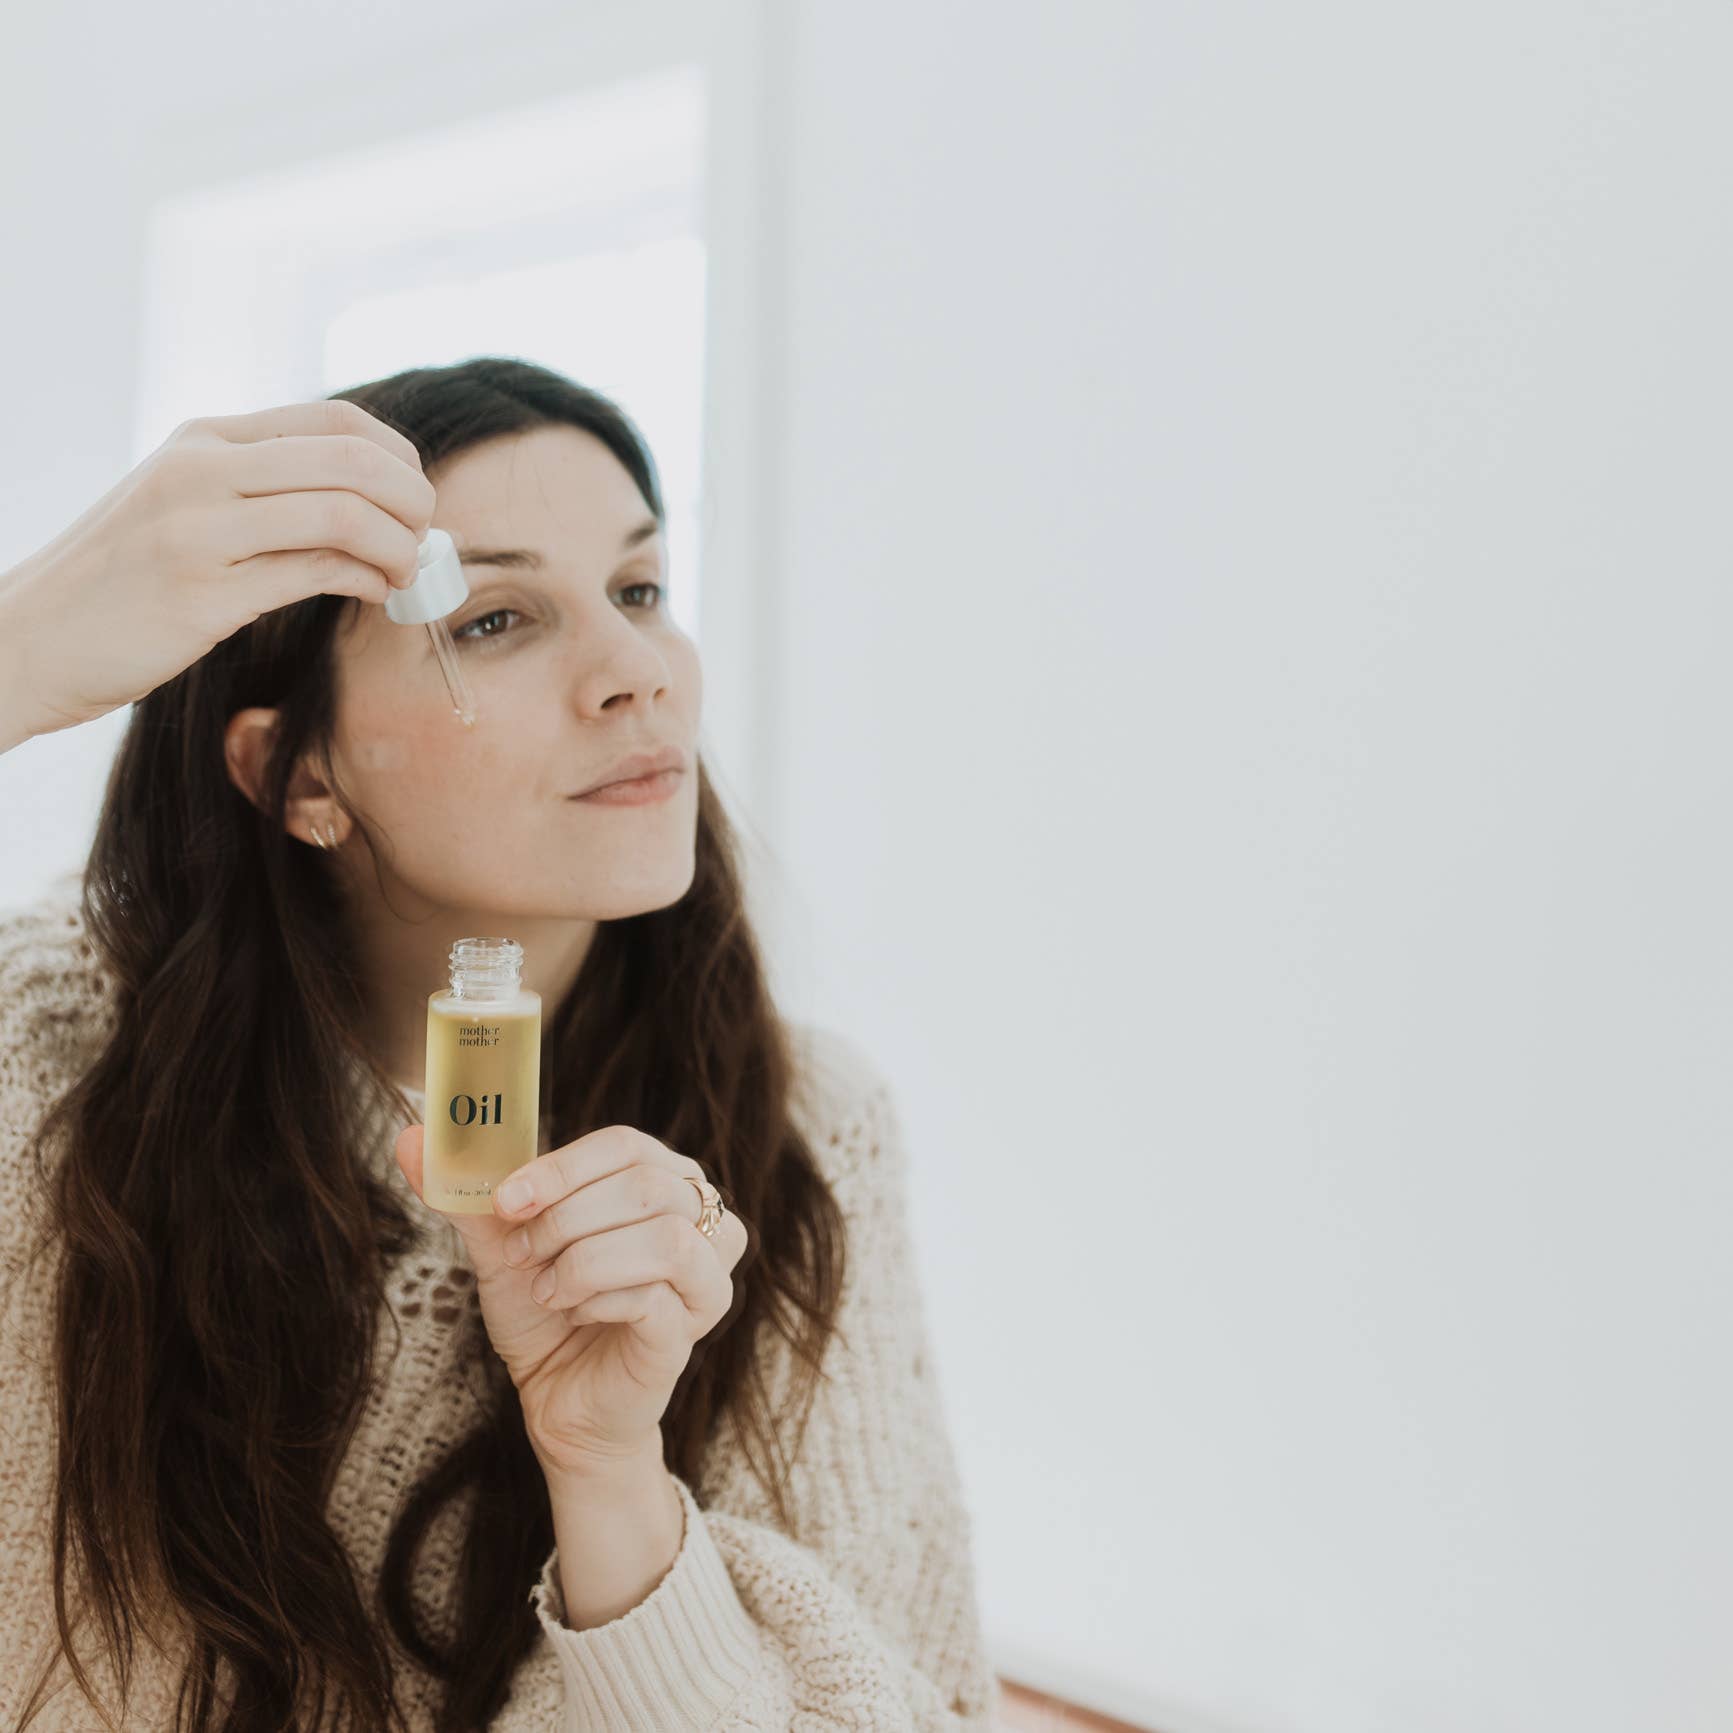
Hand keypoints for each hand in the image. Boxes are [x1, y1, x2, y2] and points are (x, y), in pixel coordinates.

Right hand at [0, 398, 432, 745]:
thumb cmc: (120, 581)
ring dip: (399, 548)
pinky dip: (365, 581)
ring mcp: (199, 530)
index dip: (398, 456)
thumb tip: (366, 501)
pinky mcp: (202, 595)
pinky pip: (315, 573)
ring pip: (343, 514)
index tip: (415, 497)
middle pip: (353, 460)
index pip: (335, 420)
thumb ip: (258, 491)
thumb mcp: (182, 506)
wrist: (26, 637)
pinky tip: (374, 593)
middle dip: (414, 501)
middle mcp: (202, 471)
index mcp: (205, 441)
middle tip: (426, 539)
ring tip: (406, 574)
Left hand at [394, 1121, 749, 1478]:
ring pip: (662, 1237)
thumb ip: (467, 1194)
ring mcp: (704, 1274)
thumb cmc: (545, 1312)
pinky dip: (597, 1299)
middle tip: (522, 1253)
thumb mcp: (502, 1246)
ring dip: (584, 1261)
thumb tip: (406, 1137)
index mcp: (662, 1180)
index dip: (562, 1168)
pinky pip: (654, 1295)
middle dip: (567, 1218)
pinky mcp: (693, 1327)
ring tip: (547, 1289)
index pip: (625, 1146)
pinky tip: (572, 1312)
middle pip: (646, 1184)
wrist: (559, 1397)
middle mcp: (701, 1219)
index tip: (505, 1201)